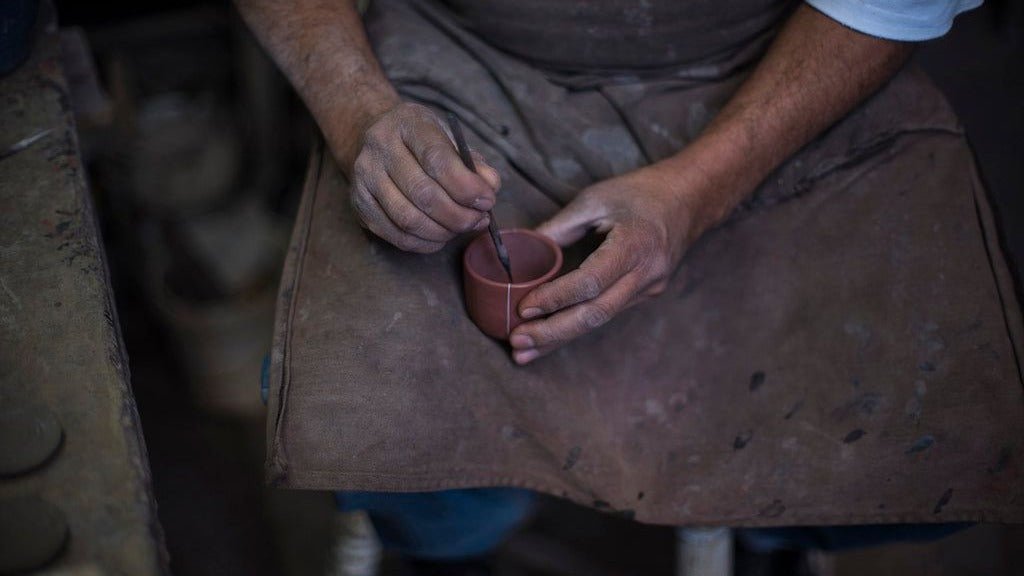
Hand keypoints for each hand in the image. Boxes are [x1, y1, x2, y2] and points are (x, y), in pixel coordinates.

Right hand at [343, 103, 501, 252]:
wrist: (375, 138)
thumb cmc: (421, 141)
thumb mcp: (450, 138)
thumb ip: (473, 163)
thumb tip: (490, 187)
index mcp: (407, 123)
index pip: (438, 159)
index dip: (466, 187)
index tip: (487, 201)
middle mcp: (380, 147)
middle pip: (423, 194)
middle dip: (459, 215)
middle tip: (478, 220)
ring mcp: (364, 177)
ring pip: (408, 219)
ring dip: (443, 232)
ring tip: (462, 227)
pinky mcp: (359, 204)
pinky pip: (396, 235)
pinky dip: (425, 243)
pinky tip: (441, 236)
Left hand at [509, 164, 704, 363]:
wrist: (690, 198)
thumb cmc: (641, 192)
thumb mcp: (596, 199)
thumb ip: (560, 226)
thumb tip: (522, 248)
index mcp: (635, 245)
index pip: (590, 282)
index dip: (555, 298)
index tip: (523, 309)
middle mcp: (646, 274)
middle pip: (595, 314)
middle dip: (553, 332)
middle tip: (516, 343)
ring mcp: (648, 288)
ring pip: (599, 321)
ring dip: (560, 337)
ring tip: (524, 352)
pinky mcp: (645, 294)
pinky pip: (606, 314)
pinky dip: (576, 325)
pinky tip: (550, 336)